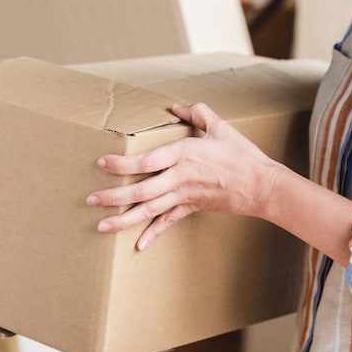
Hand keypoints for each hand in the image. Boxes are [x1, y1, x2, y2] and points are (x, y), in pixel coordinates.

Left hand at [87, 102, 278, 250]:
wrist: (262, 184)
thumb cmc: (242, 153)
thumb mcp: (220, 126)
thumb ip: (197, 112)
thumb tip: (176, 106)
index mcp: (183, 154)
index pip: (145, 161)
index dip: (122, 164)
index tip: (102, 164)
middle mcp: (180, 177)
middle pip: (141, 191)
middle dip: (113, 197)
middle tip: (90, 200)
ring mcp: (185, 196)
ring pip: (150, 210)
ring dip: (125, 219)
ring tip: (102, 226)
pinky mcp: (192, 208)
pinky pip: (169, 222)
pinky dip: (153, 234)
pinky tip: (138, 245)